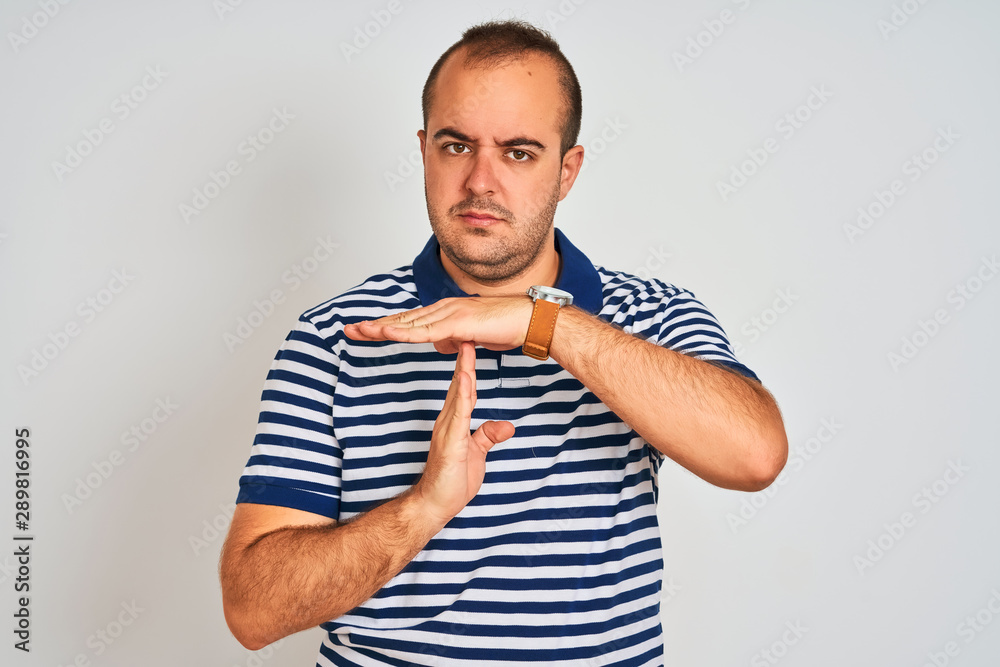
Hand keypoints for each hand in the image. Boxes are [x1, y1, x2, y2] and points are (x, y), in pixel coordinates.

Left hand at [344, 296, 532, 353]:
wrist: (527, 321)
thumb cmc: (504, 327)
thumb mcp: (471, 338)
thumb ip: (453, 340)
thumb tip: (441, 345)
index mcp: (444, 314)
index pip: (408, 322)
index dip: (385, 326)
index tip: (364, 331)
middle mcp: (442, 310)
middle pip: (402, 320)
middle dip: (374, 326)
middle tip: (348, 330)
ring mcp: (449, 314)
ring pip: (409, 324)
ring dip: (383, 328)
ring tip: (360, 332)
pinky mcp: (458, 323)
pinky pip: (426, 331)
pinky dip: (405, 333)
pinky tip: (388, 335)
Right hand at [413, 341, 514, 524]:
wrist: (434, 505)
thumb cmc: (451, 482)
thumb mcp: (477, 454)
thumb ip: (488, 437)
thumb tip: (507, 425)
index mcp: (454, 422)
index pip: (464, 390)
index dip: (469, 367)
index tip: (473, 346)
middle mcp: (448, 421)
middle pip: (460, 385)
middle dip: (465, 359)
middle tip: (468, 332)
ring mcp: (447, 430)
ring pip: (458, 394)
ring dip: (464, 370)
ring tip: (467, 347)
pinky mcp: (450, 442)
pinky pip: (458, 414)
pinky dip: (461, 394)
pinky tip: (465, 378)